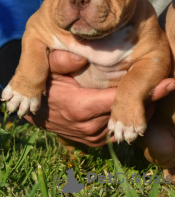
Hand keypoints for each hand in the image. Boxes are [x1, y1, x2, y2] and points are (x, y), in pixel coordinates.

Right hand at [24, 50, 174, 146]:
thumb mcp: (48, 69)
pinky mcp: (93, 141)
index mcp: (81, 107)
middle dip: (148, 99)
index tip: (169, 83)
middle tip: (166, 83)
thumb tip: (81, 56)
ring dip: (140, 109)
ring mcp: (92, 137)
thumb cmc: (44, 87)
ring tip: (153, 92)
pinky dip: (128, 118)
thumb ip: (62, 61)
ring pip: (125, 123)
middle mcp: (90, 127)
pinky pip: (118, 130)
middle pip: (128, 113)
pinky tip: (135, 104)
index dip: (146, 92)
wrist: (36, 111)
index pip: (121, 100)